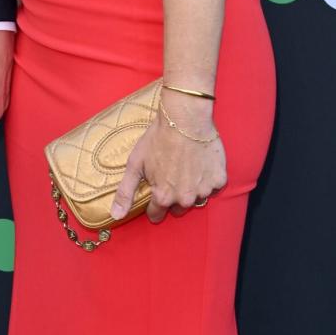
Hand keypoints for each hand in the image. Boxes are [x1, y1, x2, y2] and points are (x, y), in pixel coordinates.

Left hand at [111, 94, 226, 223]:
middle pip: (177, 208)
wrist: (185, 119)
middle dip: (172, 197)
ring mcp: (204, 190)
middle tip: (170, 176)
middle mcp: (185, 199)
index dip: (152, 205)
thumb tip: (116, 215)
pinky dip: (207, 178)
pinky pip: (213, 186)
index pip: (156, 214)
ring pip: (196, 198)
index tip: (153, 193)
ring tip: (185, 168)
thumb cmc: (157, 138)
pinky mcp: (219, 180)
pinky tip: (200, 163)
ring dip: (191, 188)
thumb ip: (125, 192)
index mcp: (163, 197)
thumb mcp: (135, 163)